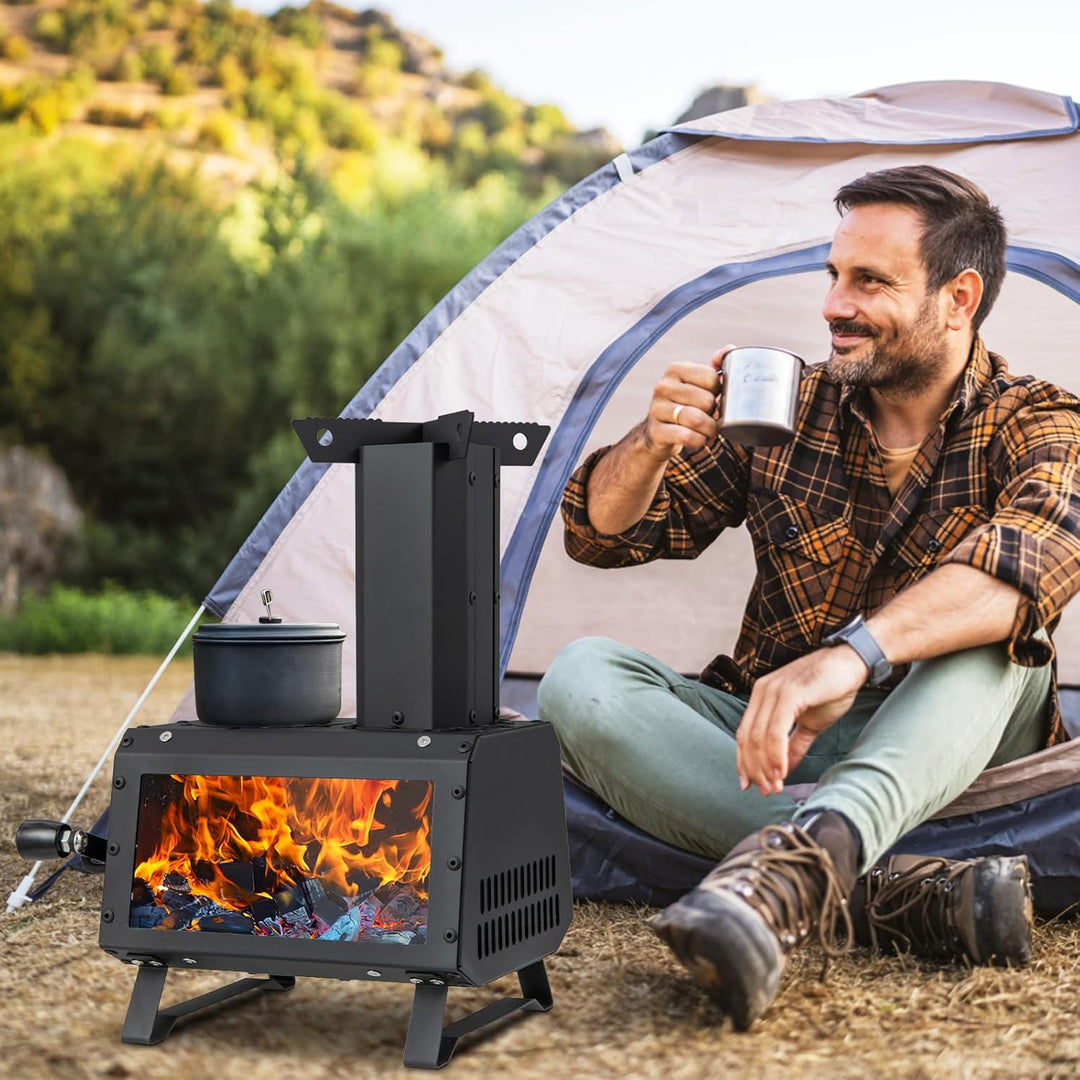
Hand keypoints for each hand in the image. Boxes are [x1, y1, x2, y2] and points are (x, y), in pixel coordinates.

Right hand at [641, 345, 732, 460]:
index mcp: (676, 369)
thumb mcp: (697, 384)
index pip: (711, 377)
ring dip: (709, 429)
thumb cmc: (685, 405)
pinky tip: (698, 439)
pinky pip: (687, 436)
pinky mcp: (656, 431)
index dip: (718, 391)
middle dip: (714, 413)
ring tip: (709, 431)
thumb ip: (714, 367)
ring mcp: (657, 409)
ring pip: (697, 419)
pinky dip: (699, 440)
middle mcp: (663, 386)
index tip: (713, 397)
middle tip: (709, 416)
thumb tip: (730, 349)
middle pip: (706, 400)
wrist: (658, 433)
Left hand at [735, 645, 868, 795]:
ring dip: (765, 766)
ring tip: (775, 786)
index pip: (743, 734)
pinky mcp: (790, 693)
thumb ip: (794, 745)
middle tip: (767, 791)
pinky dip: (776, 753)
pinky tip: (782, 771)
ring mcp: (774, 691)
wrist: (854, 663)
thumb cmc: (832, 689)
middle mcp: (762, 692)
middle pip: (747, 738)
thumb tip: (783, 770)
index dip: (745, 762)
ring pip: (759, 736)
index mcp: (762, 696)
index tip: (751, 785)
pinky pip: (776, 730)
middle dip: (755, 769)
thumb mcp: (810, 723)